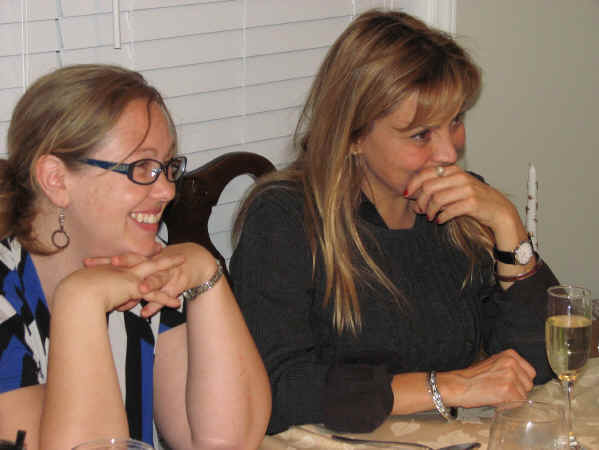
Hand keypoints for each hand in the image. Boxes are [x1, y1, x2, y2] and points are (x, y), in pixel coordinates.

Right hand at [58, 254, 184, 313]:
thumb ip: (95, 291)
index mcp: (111, 269)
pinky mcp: (134, 288)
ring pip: (156, 272)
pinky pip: (154, 294)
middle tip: (174, 253)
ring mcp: (130, 277)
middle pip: (147, 261)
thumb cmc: (75, 291)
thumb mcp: (86, 289)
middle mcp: (122, 270)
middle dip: (161, 257)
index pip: (130, 262)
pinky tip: (176, 302)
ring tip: (184, 264)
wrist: (77, 292)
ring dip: (171, 269)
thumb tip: (95, 299)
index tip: (152, 252)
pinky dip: (166, 299)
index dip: (141, 258)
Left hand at [85, 243, 216, 316]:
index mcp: (143, 260)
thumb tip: (105, 290)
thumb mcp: (145, 271)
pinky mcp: (177, 285)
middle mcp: (153, 265)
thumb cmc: (165, 268)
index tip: (87, 263)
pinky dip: (157, 304)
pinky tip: (147, 313)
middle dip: (124, 265)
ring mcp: (166, 274)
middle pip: (137, 264)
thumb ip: (126, 280)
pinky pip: (166, 295)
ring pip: (156, 279)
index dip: (104, 261)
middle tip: (112, 265)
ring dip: (149, 284)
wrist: (195, 262)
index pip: (120, 260)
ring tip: (139, 291)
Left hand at [404, 166, 521, 236]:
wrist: (498, 210)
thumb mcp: (455, 188)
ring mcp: (467, 189)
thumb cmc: (473, 200)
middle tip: (420, 211)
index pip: (425, 173)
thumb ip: (436, 189)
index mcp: (453, 170)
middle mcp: (460, 177)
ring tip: (430, 217)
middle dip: (420, 201)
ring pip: (437, 200)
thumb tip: (413, 199)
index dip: (412, 184)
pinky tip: (440, 220)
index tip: (407, 195)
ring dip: (429, 211)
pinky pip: (449, 210)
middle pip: (428, 187)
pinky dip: (441, 217)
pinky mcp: (472, 202)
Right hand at [441, 349, 535, 407]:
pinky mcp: (508, 389)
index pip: (530, 372)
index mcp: (510, 354)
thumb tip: (521, 379)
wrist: (459, 385)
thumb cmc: (472, 377)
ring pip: (524, 394)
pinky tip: (496, 400)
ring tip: (496, 394)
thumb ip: (509, 367)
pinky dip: (508, 405)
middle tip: (501, 390)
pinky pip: (518, 402)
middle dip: (517, 390)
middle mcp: (512, 363)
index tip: (511, 385)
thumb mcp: (493, 363)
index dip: (520, 382)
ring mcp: (510, 376)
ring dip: (512, 398)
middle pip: (528, 384)